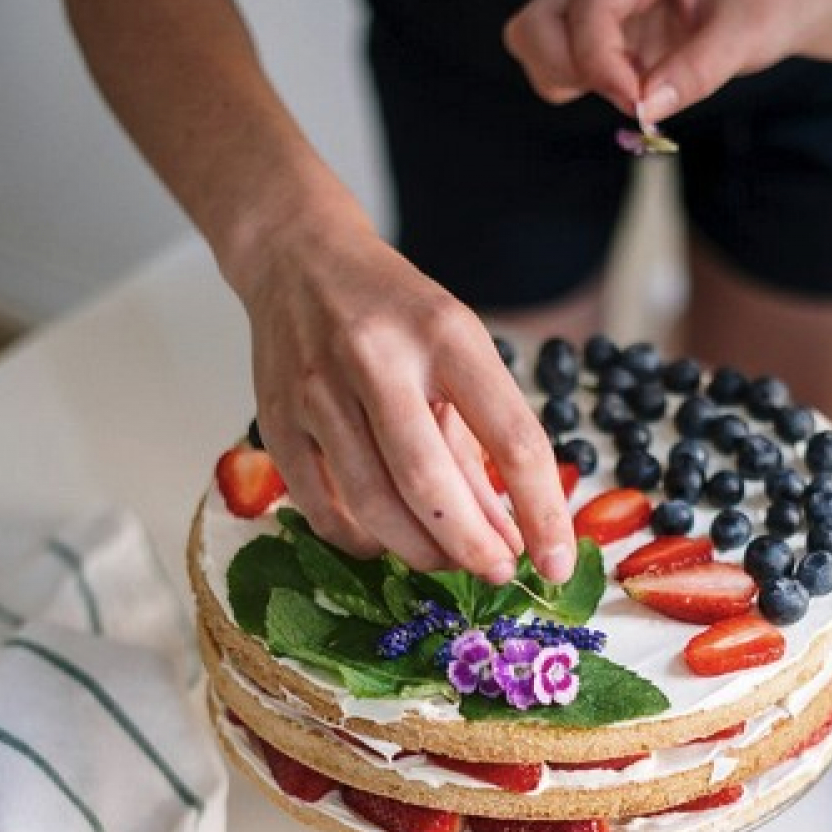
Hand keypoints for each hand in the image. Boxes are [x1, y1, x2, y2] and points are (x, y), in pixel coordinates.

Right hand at [236, 195, 577, 583]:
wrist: (299, 259)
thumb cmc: (396, 315)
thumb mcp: (457, 358)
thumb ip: (482, 451)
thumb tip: (511, 541)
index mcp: (446, 335)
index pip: (512, 438)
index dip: (541, 512)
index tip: (557, 562)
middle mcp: (378, 358)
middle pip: (429, 482)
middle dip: (473, 546)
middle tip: (497, 572)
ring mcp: (318, 389)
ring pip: (373, 502)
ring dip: (422, 552)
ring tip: (450, 562)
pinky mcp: (274, 418)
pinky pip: (321, 507)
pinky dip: (363, 541)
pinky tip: (389, 543)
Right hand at [504, 0, 831, 122]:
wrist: (776, 0)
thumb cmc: (768, 0)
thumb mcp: (751, 31)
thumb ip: (701, 68)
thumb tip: (648, 110)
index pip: (587, 14)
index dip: (603, 68)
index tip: (640, 107)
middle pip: (534, 29)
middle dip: (572, 74)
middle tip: (632, 92)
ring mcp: (590, 3)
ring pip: (533, 46)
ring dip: (572, 82)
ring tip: (635, 86)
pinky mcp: (594, 32)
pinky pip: (557, 65)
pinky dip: (583, 87)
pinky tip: (633, 85)